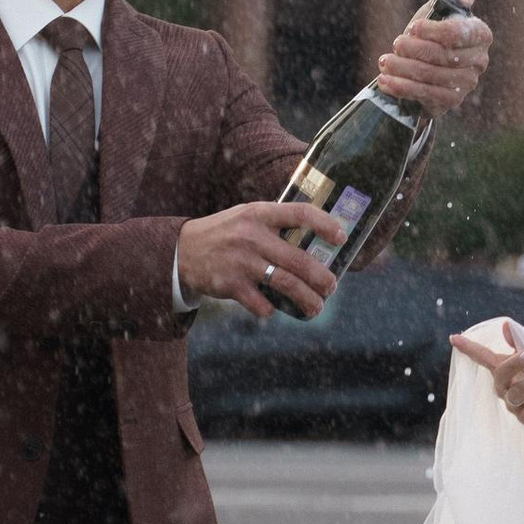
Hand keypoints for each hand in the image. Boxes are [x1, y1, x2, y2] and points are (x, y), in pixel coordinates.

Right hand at [175, 200, 340, 320]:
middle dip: (322, 277)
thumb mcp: (247, 216)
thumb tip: (316, 238)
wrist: (182, 250)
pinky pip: (261, 304)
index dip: (326, 225)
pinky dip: (270, 310)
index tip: (342, 238)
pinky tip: (272, 309)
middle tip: (331, 287)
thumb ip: (275, 222)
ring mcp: (242, 261)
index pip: (301, 213)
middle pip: (299, 259)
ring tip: (317, 307)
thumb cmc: (225, 232)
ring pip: (286, 284)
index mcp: (260, 213)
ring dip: (307, 299)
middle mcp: (252, 235)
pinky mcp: (231, 284)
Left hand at [376, 0, 490, 115]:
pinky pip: (425, 94)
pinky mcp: (451, 101)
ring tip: (385, 61)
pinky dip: (402, 87)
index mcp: (481, 34)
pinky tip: (385, 81)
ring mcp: (467, 83)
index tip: (412, 28)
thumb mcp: (439, 10)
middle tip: (396, 44)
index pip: (459, 33)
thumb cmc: (432, 33)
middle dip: (415, 50)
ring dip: (404, 68)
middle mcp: (479, 61)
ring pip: (432, 75)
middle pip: (444, 56)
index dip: (434, 31)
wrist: (424, 64)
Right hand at [449, 320, 523, 425]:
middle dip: (515, 362)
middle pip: (501, 374)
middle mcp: (503, 387)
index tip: (453, 337)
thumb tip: (506, 325)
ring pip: (517, 392)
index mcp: (502, 369)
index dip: (468, 348)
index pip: (482, 356)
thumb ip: (520, 340)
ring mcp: (513, 404)